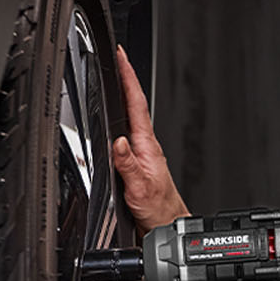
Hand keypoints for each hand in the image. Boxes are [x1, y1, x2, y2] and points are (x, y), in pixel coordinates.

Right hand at [111, 45, 188, 233]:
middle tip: (115, 56)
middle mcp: (144, 145)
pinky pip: (125, 132)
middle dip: (124, 77)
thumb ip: (128, 164)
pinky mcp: (136, 161)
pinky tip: (114, 115)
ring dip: (122, 95)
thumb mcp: (140, 188)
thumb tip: (117, 142)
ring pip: (130, 116)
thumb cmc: (157, 208)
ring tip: (114, 76)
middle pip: (133, 104)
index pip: (136, 102)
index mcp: (147, 145)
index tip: (121, 55)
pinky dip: (119, 117)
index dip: (128, 77)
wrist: (165, 224)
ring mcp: (141, 152)